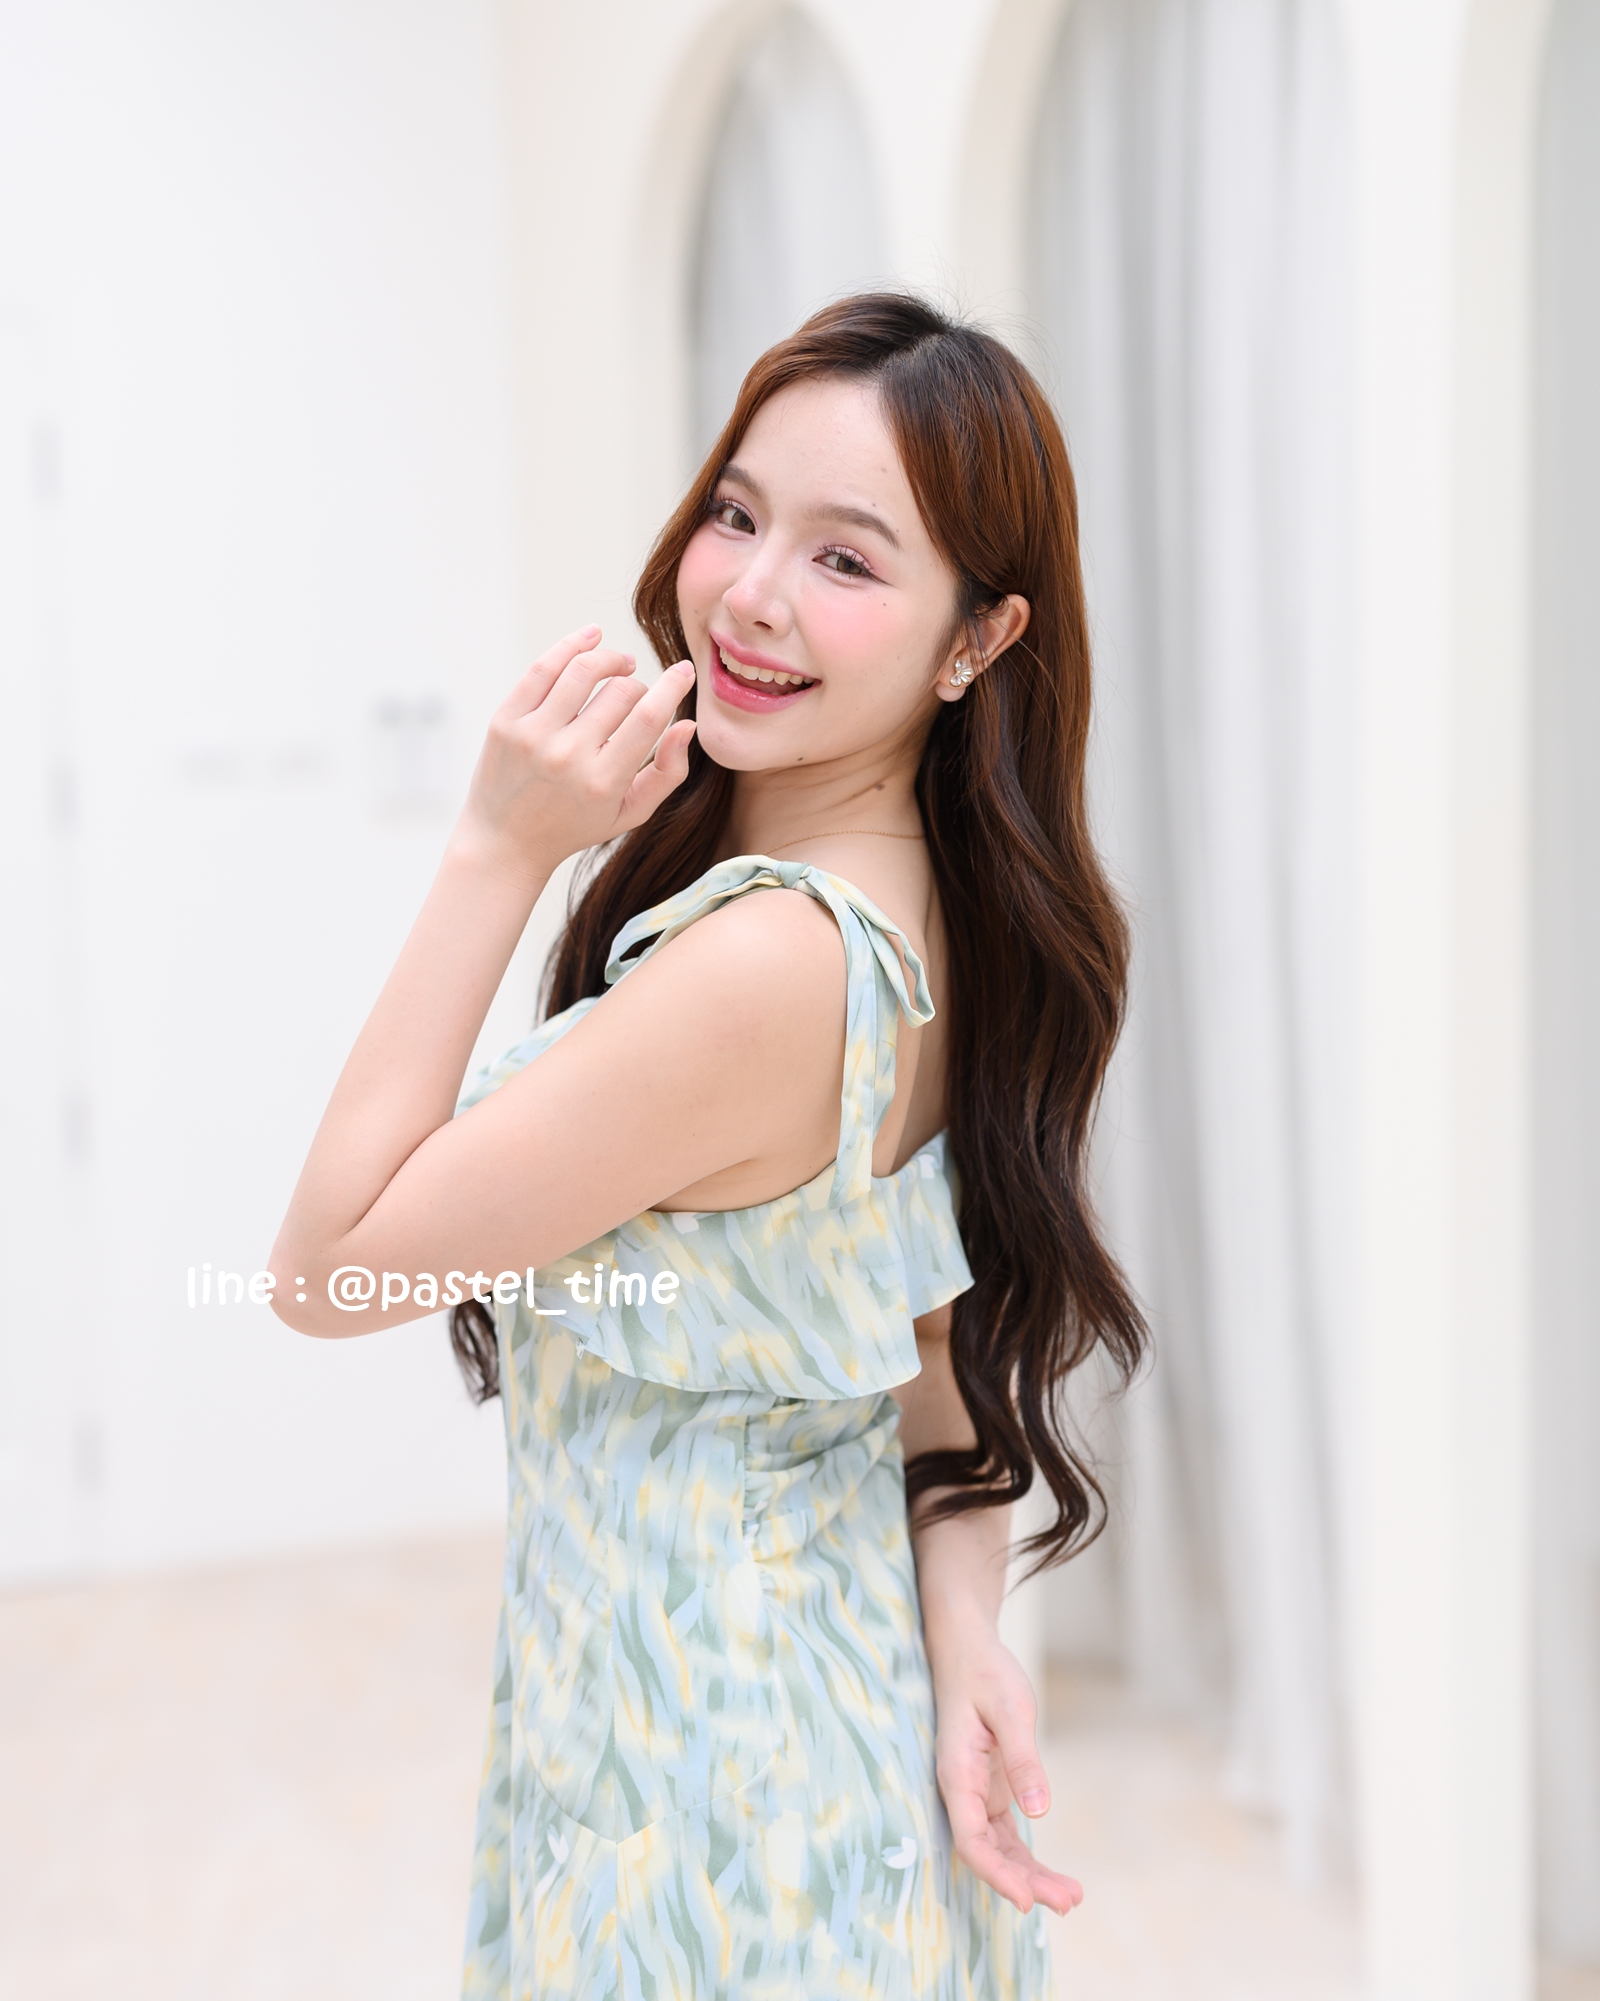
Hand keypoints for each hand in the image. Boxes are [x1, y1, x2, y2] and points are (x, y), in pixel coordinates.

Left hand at [452, 625, 695, 882]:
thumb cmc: (574, 827)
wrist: (504, 842)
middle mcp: (567, 756)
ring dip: (610, 658)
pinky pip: (543, 668)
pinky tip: (591, 637)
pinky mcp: (505, 721)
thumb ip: (667, 773)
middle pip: (620, 691)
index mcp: (603, 782)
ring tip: (620, 664)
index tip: (685, 670)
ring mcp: (532, 736)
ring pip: (583, 670)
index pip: (648, 718)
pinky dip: (572, 644)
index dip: (672, 687)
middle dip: (637, 685)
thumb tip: (687, 725)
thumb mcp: (629, 814)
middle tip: (636, 693)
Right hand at [933, 1629, 1083, 1917]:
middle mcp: (962, 1791)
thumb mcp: (1010, 1709)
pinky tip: (1054, 1877)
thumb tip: (1039, 1811)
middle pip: (988, 1854)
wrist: (968, 1649)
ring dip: (1030, 1876)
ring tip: (1072, 1898)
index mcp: (957, 1774)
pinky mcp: (991, 1790)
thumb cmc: (985, 1673)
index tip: (1026, 1901)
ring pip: (999, 1850)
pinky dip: (1027, 1858)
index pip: (971, 1840)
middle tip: (1069, 1902)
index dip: (996, 1875)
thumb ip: (1022, 1759)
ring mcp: (976, 1794)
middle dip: (1024, 1883)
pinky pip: (1006, 1836)